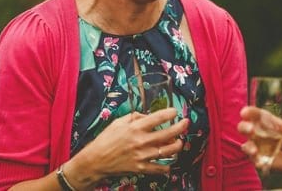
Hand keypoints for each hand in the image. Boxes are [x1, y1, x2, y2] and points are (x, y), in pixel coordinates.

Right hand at [69, 107, 188, 185]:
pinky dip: (167, 166)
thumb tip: (147, 116)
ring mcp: (142, 156)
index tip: (175, 112)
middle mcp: (141, 141)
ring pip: (168, 151)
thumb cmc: (105, 140)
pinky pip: (160, 168)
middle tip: (186, 123)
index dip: (170, 113)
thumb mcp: (118, 122)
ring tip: (179, 142)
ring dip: (177, 146)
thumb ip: (134, 117)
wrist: (95, 161)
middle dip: (181, 127)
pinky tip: (169, 161)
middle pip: (168, 134)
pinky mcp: (141, 168)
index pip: (158, 118)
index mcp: (135, 128)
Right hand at [237, 106, 281, 175]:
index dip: (248, 112)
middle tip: (250, 129)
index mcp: (265, 121)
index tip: (245, 113)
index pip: (254, 114)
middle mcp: (258, 132)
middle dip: (244, 127)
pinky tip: (260, 163)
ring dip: (248, 147)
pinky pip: (253, 159)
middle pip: (244, 127)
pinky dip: (255, 160)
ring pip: (246, 145)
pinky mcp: (258, 158)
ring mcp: (256, 146)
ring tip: (255, 151)